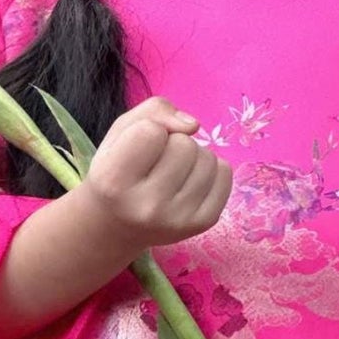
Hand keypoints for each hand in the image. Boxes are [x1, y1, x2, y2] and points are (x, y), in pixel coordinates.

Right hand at [83, 95, 233, 251]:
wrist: (117, 228)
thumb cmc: (117, 173)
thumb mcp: (119, 134)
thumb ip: (152, 111)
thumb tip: (193, 125)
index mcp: (113, 183)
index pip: (150, 131)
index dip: (148, 131)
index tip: (137, 151)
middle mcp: (146, 207)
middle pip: (184, 144)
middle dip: (173, 143)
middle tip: (155, 165)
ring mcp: (178, 219)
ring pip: (208, 157)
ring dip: (193, 157)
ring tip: (172, 175)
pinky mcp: (204, 223)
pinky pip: (225, 173)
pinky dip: (211, 171)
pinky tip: (189, 184)